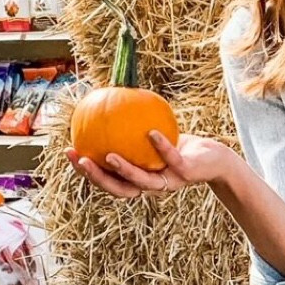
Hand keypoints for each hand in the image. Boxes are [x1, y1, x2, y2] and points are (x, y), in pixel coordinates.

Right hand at [67, 131, 239, 199]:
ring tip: (109, 156)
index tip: (69, 151)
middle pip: (118, 189)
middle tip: (81, 160)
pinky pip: (171, 159)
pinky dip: (161, 147)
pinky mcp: (185, 174)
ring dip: (124, 171)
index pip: (107, 179)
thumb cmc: (179, 145)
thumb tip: (110, 95)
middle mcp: (150, 185)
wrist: (214, 158)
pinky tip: (151, 132)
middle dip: (97, 178)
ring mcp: (168, 182)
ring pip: (142, 182)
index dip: (86, 171)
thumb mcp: (153, 132)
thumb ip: (131, 124)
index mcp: (138, 178)